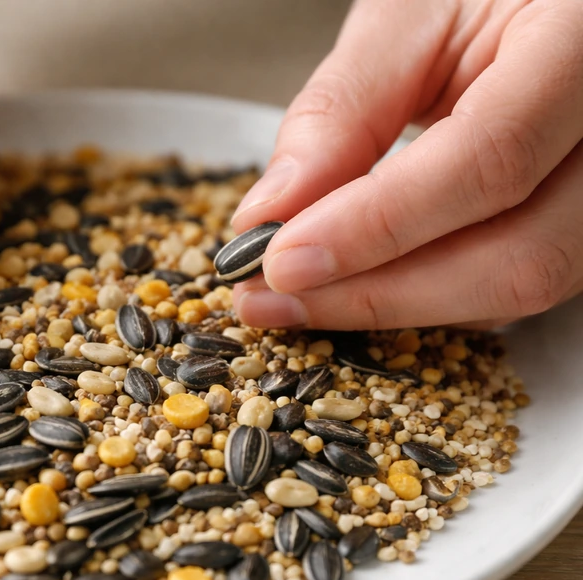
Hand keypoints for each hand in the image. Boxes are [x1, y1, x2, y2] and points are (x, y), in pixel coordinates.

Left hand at [231, 0, 582, 329]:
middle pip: (518, 254)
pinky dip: (428, 293)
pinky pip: (518, 281)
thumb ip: (342, 110)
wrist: (553, 3)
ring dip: (395, 306)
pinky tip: (360, 283)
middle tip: (272, 297)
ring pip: (524, 285)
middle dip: (376, 293)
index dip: (375, 225)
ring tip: (299, 297)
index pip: (488, 160)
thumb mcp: (410, 17)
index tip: (281, 259)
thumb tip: (271, 214)